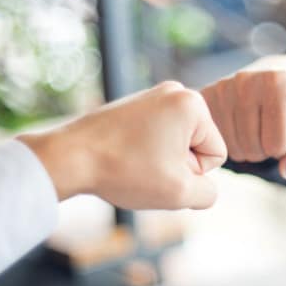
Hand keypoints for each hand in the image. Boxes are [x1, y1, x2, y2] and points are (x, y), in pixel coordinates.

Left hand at [19, 81, 226, 209]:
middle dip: (177, 166)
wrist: (69, 157)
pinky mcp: (134, 105)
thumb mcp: (179, 193)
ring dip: (161, 162)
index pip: (216, 155)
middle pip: (196, 147)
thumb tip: (204, 187)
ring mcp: (152, 95)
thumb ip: (208, 193)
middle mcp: (175, 91)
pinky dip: (144, 153)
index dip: (193, 175)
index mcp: (193, 104)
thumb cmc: (126, 171)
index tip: (161, 171)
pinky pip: (156, 138)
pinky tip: (123, 158)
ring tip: (133, 164)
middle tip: (146, 169)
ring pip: (175, 145)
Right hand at [201, 55, 285, 178]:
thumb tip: (285, 170)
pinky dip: (230, 144)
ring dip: (249, 148)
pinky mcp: (205, 98)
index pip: (279, 145)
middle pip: (254, 148)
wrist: (276, 83)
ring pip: (234, 149)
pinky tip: (239, 127)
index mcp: (281, 83)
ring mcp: (222, 88)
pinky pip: (214, 143)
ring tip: (256, 128)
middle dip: (266, 149)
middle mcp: (247, 80)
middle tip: (270, 129)